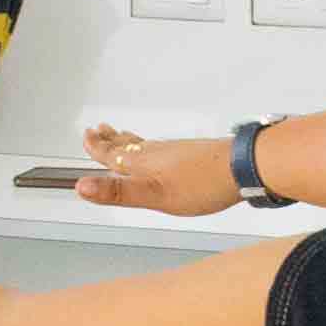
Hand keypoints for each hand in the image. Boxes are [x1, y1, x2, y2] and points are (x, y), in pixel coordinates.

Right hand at [72, 121, 239, 217]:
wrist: (243, 167)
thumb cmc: (203, 183)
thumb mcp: (154, 195)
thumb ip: (119, 192)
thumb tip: (82, 186)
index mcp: (144, 163)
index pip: (113, 154)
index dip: (97, 148)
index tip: (86, 137)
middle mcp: (157, 152)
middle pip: (127, 145)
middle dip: (109, 140)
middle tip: (98, 130)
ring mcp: (176, 152)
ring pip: (144, 145)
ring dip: (128, 141)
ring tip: (121, 136)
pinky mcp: (192, 155)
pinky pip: (162, 148)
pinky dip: (151, 147)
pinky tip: (161, 153)